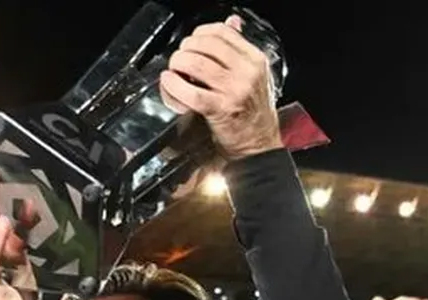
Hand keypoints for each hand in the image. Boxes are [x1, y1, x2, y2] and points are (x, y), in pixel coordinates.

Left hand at [160, 15, 282, 160]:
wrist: (258, 146)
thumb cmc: (254, 114)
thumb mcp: (255, 76)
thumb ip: (240, 51)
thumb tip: (231, 24)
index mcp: (255, 60)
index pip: (223, 33)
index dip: (200, 33)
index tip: (192, 42)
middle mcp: (246, 73)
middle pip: (206, 46)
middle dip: (185, 49)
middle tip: (179, 59)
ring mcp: (234, 91)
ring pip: (196, 65)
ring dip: (177, 64)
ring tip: (173, 71)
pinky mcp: (219, 109)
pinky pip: (190, 92)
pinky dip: (174, 86)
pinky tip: (169, 83)